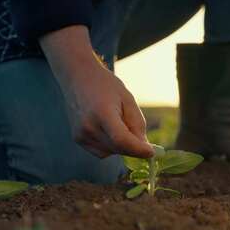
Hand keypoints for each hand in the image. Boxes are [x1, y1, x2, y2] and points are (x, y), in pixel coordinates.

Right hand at [40, 26, 153, 158]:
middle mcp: (88, 126)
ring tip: (118, 123)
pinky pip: (101, 152)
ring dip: (122, 146)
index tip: (151, 152)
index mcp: (102, 112)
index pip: (121, 140)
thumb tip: (143, 148)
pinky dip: (111, 146)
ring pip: (111, 152)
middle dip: (133, 147)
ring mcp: (81, 134)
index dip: (138, 149)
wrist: (78, 77)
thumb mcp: (127, 99)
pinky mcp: (78, 139)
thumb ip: (137, 123)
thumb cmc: (106, 86)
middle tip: (141, 138)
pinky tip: (109, 129)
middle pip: (118, 148)